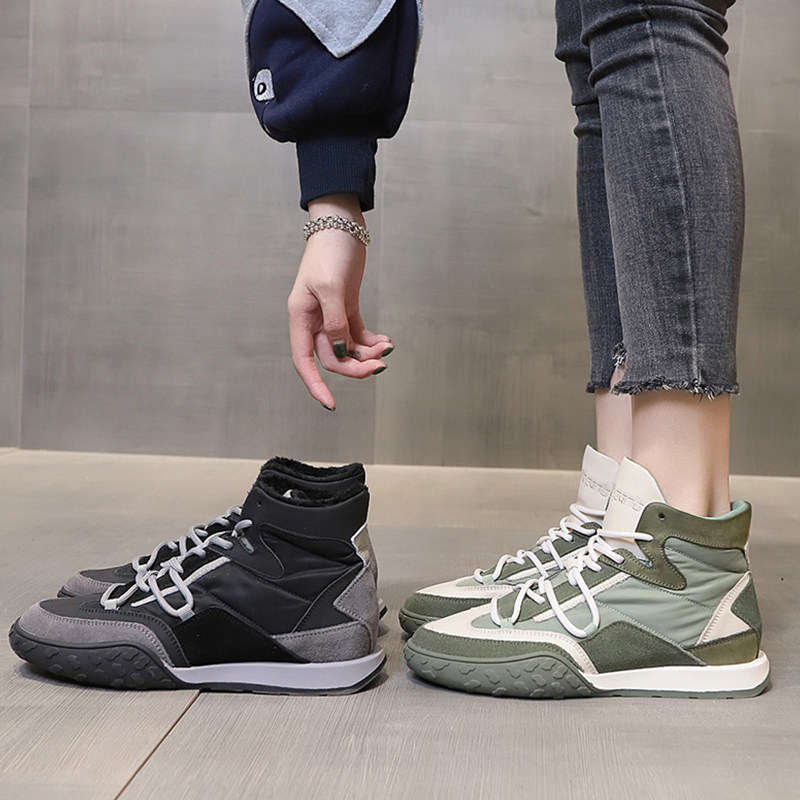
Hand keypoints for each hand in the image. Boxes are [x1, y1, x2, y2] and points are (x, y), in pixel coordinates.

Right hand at [287, 194, 391, 409]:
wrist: (342, 224)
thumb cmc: (330, 251)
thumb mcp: (331, 287)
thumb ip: (335, 322)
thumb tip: (340, 351)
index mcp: (301, 317)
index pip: (304, 361)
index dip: (315, 385)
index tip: (330, 404)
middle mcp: (313, 321)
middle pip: (332, 358)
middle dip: (355, 367)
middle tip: (380, 366)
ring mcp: (331, 316)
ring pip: (347, 349)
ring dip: (367, 355)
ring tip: (387, 349)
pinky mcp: (347, 308)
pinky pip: (358, 336)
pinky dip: (372, 343)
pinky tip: (387, 343)